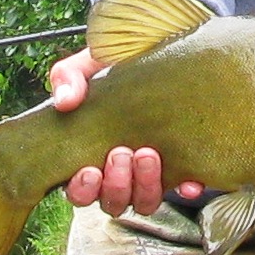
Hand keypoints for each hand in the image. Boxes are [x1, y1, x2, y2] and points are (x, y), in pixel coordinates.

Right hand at [49, 47, 202, 215]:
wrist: (158, 52)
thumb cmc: (116, 65)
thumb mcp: (88, 65)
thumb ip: (69, 77)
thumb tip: (64, 101)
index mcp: (90, 155)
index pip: (79, 191)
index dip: (82, 189)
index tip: (90, 170)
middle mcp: (118, 173)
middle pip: (112, 201)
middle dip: (116, 185)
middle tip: (121, 153)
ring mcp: (150, 174)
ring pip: (143, 202)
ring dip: (145, 186)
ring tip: (149, 154)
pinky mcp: (181, 168)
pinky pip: (183, 189)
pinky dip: (185, 188)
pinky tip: (189, 182)